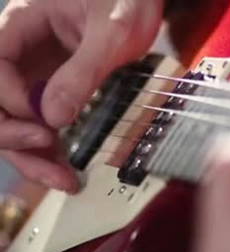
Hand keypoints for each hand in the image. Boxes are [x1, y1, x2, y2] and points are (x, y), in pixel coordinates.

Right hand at [0, 0, 163, 191]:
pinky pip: (42, 123)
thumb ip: (84, 69)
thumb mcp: (113, 30)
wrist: (143, 1)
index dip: (13, 104)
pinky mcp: (56, 90)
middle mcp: (20, 53)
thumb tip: (54, 117)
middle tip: (53, 170)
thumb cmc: (128, 0)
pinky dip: (52, 148)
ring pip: (17, 121)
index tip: (46, 124)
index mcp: (20, 26)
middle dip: (18, 142)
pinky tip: (69, 168)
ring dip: (34, 156)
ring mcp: (36, 73)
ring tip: (66, 181)